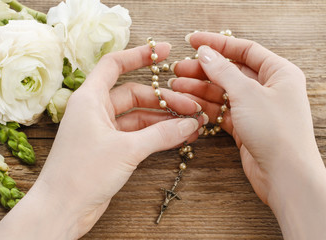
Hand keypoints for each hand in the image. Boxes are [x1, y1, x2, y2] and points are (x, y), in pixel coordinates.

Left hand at [0, 43, 205, 239]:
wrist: (62, 209)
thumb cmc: (82, 174)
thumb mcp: (126, 149)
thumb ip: (161, 134)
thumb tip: (190, 124)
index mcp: (90, 99)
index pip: (114, 65)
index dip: (139, 55)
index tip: (163, 51)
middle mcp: (95, 111)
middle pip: (134, 94)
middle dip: (163, 100)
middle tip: (191, 107)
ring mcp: (103, 130)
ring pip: (138, 116)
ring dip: (163, 120)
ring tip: (191, 124)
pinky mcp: (110, 148)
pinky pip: (137, 134)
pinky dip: (156, 135)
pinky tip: (177, 137)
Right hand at [170, 32, 325, 238]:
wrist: (284, 175)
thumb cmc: (276, 131)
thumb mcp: (247, 93)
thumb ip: (223, 71)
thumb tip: (205, 53)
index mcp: (278, 72)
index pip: (244, 50)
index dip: (217, 44)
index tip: (192, 41)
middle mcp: (267, 88)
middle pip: (230, 72)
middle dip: (203, 70)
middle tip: (178, 69)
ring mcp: (255, 108)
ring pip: (222, 92)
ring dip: (199, 89)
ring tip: (176, 87)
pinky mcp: (245, 126)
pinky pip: (221, 110)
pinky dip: (205, 107)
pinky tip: (188, 104)